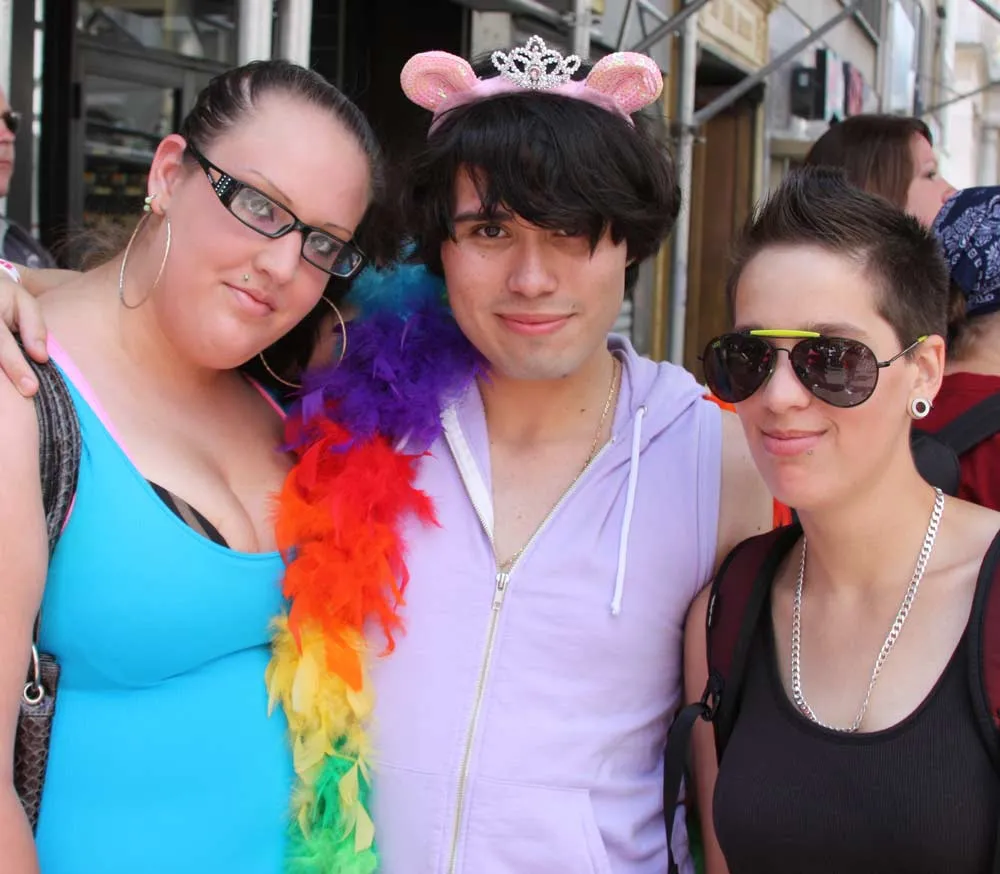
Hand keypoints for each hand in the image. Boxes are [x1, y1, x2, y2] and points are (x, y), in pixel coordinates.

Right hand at [0, 278, 47, 397]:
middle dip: (6, 379)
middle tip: (25, 396)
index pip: (0, 344)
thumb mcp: (23, 302)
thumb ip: (34, 326)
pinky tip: (6, 397)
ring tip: (10, 407)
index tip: (31, 388)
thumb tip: (41, 357)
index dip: (16, 366)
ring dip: (0, 385)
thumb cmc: (5, 297)